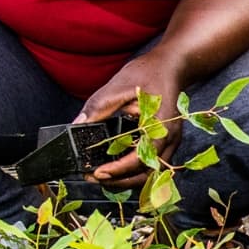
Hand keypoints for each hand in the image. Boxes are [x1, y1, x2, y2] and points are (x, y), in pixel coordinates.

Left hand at [76, 49, 182, 186]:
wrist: (171, 66)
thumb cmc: (148, 73)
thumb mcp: (119, 85)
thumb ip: (99, 107)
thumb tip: (78, 125)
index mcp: (161, 126)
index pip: (140, 160)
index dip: (118, 170)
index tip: (97, 173)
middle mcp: (169, 139)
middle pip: (148, 174)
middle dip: (121, 181)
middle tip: (94, 177)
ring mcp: (170, 142)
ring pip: (151, 173)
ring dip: (127, 179)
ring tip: (102, 174)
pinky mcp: (165, 142)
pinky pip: (151, 164)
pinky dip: (133, 170)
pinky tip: (115, 165)